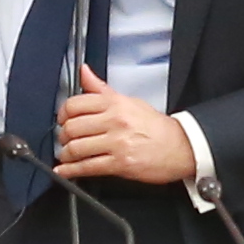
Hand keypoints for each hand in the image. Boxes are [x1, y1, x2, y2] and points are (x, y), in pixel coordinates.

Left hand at [51, 70, 193, 191]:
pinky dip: (71, 171)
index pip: (75, 104)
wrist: (181, 147)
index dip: (62, 114)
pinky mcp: (120, 163)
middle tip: (65, 139)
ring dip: (66, 154)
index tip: (62, 120)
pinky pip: (88, 167)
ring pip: (76, 148)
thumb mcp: (129, 101)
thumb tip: (85, 72)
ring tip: (67, 155)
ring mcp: (117, 143)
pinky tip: (65, 171)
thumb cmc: (156, 126)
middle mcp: (114, 121)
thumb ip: (102, 89)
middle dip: (63, 136)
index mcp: (115, 104)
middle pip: (72, 127)